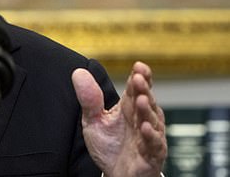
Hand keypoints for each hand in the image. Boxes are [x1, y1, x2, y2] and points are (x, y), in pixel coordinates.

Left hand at [72, 61, 166, 176]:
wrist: (115, 174)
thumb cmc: (109, 146)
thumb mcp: (94, 120)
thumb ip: (89, 98)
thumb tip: (78, 72)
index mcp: (129, 108)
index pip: (136, 88)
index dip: (139, 77)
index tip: (138, 66)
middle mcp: (142, 119)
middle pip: (145, 100)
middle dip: (143, 89)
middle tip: (139, 78)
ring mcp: (148, 136)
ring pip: (152, 120)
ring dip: (147, 110)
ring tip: (141, 99)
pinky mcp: (151, 155)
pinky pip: (154, 144)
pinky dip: (151, 136)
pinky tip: (146, 127)